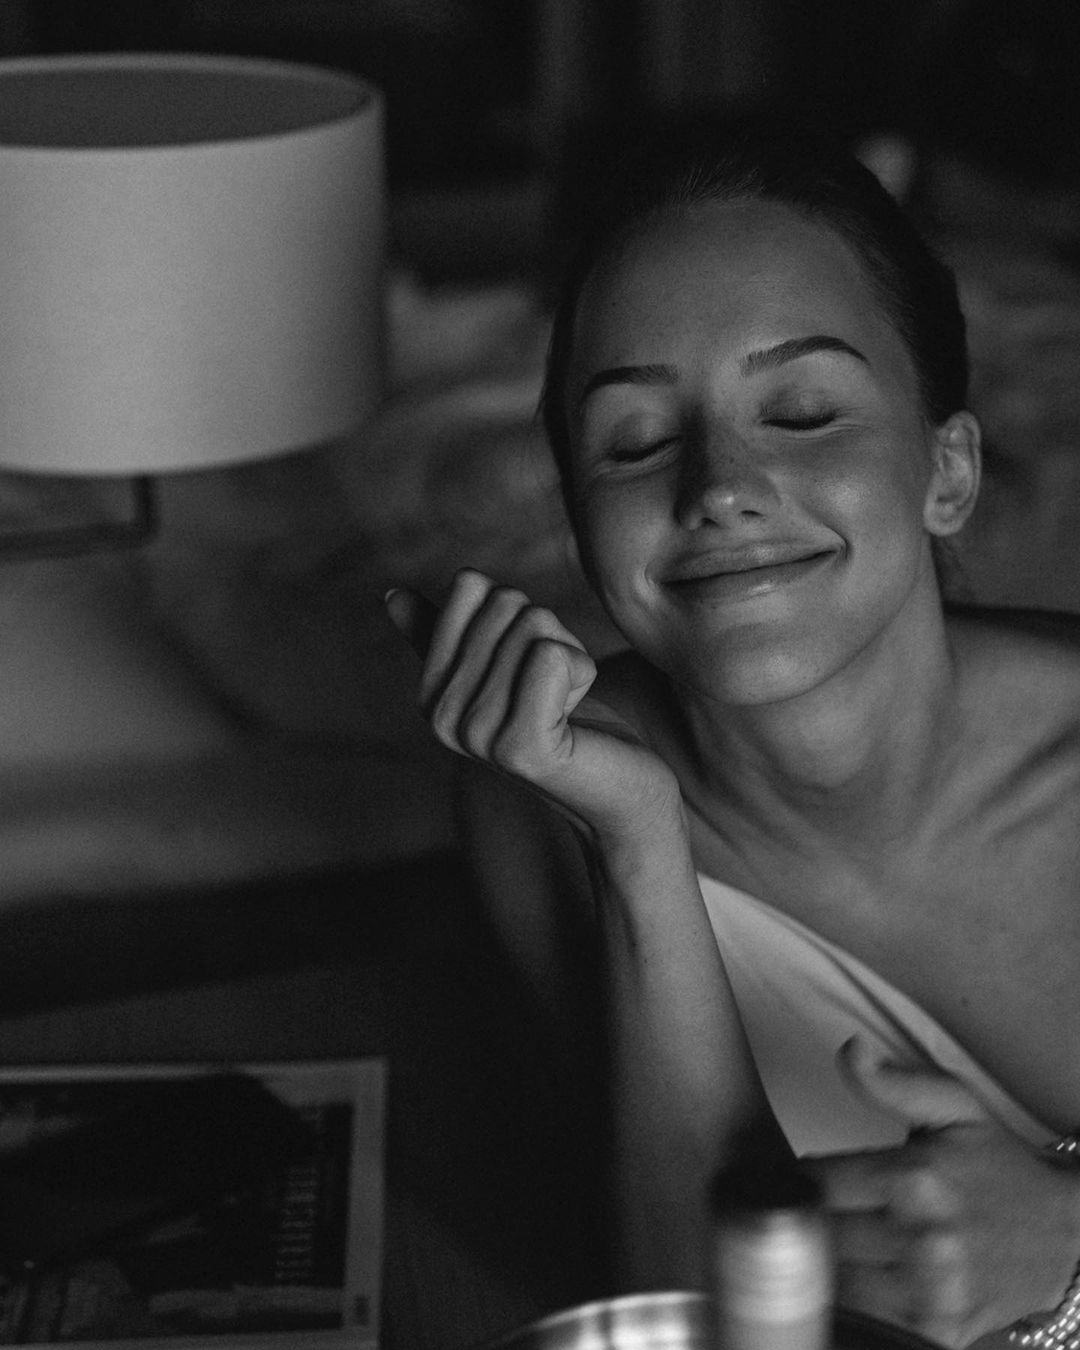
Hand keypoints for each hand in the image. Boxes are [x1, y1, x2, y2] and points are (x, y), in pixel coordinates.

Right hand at [384, 569, 680, 840]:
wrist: (622, 794)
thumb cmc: (567, 723)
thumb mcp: (504, 670)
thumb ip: (446, 636)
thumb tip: (391, 594)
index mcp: (430, 694)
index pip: (469, 587)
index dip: (518, 613)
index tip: (532, 666)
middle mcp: (443, 719)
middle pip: (505, 604)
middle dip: (550, 634)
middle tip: (558, 691)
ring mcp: (477, 738)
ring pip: (534, 626)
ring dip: (571, 656)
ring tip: (568, 707)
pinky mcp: (521, 748)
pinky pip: (551, 655)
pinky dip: (582, 669)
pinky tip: (578, 716)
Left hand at [807, 1038, 1079, 1346]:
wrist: (1064, 1234)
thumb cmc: (1000, 1166)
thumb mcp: (955, 1108)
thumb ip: (892, 1083)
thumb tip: (851, 1050)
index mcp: (915, 1179)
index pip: (817, 1184)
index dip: (801, 1180)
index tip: (804, 1178)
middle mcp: (922, 1238)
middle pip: (821, 1234)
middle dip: (815, 1219)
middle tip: (825, 1210)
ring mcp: (931, 1292)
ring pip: (837, 1281)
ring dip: (832, 1263)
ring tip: (846, 1242)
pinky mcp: (939, 1330)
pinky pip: (868, 1318)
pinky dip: (859, 1301)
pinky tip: (868, 1277)